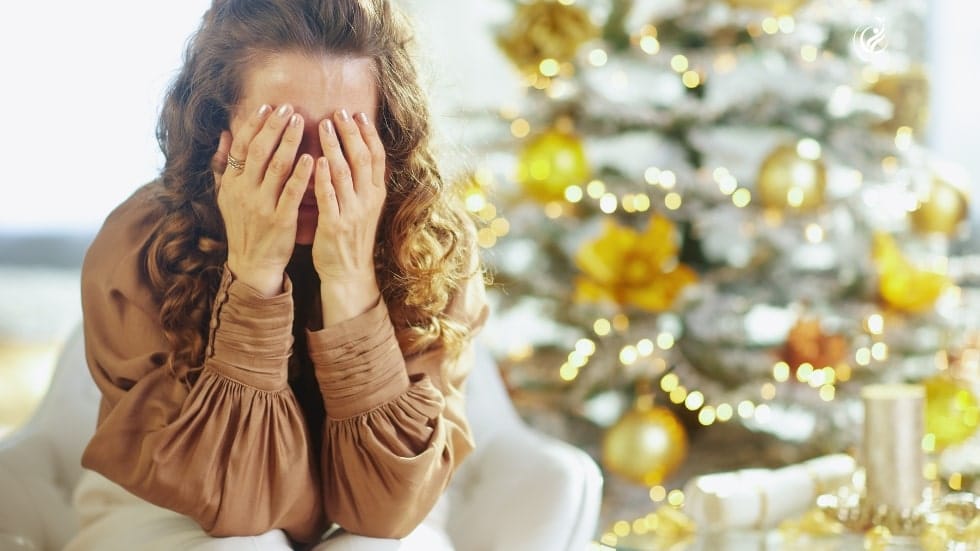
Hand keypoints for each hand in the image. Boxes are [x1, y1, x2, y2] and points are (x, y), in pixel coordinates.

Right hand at [212, 103, 312, 296]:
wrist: (252, 263)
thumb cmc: (243, 226)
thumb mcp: (225, 196)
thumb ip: (223, 165)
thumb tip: (224, 135)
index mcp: (231, 183)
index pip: (241, 146)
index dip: (254, 124)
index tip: (268, 106)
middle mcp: (243, 191)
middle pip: (258, 151)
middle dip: (274, 126)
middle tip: (289, 108)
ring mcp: (261, 206)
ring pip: (276, 167)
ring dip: (289, 142)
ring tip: (301, 122)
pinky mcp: (280, 220)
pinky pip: (290, 193)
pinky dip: (300, 174)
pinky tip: (311, 158)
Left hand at [313, 109, 385, 324]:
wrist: (348, 273)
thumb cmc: (351, 237)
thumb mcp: (364, 207)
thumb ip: (361, 181)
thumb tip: (357, 152)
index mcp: (376, 194)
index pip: (376, 156)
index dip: (368, 134)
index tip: (358, 114)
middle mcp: (368, 200)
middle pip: (362, 158)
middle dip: (351, 133)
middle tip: (339, 111)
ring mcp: (352, 212)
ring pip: (345, 173)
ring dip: (334, 147)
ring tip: (323, 125)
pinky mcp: (335, 225)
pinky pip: (329, 197)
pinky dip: (323, 177)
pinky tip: (315, 160)